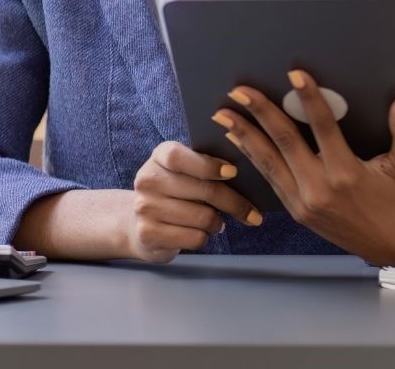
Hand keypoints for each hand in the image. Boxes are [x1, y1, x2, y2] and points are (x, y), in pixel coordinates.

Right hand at [123, 140, 260, 263]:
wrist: (141, 224)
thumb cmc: (176, 193)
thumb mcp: (185, 172)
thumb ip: (207, 166)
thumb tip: (249, 174)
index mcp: (159, 156)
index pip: (179, 156)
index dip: (208, 165)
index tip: (234, 173)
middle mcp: (148, 180)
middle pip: (203, 190)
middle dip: (234, 203)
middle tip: (253, 213)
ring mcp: (144, 208)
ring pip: (203, 217)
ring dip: (217, 223)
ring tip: (216, 222)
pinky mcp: (148, 234)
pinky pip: (194, 238)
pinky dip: (204, 238)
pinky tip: (200, 233)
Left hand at [219, 70, 394, 265]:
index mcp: (347, 174)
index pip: (323, 128)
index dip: (309, 99)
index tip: (294, 75)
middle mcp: (320, 189)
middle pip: (284, 142)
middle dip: (259, 114)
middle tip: (238, 90)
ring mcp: (305, 203)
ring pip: (269, 163)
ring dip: (244, 136)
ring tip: (224, 115)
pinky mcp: (298, 212)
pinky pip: (271, 180)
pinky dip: (253, 159)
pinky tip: (239, 143)